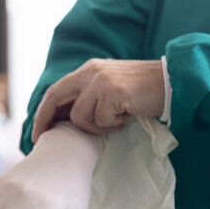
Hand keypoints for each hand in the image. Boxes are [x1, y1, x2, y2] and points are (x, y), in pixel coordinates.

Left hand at [32, 58, 164, 141]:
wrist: (171, 83)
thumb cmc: (141, 91)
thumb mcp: (109, 88)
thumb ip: (88, 96)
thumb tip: (64, 118)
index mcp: (88, 69)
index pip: (56, 90)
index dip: (44, 111)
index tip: (37, 130)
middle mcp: (90, 71)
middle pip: (55, 97)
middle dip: (44, 119)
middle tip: (39, 139)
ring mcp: (100, 81)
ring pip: (79, 116)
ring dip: (95, 127)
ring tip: (115, 121)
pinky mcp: (112, 92)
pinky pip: (100, 120)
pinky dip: (112, 125)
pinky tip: (126, 117)